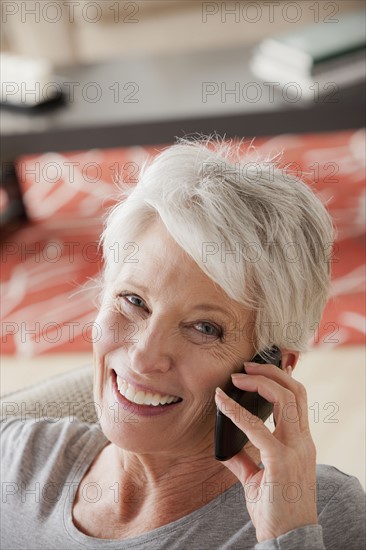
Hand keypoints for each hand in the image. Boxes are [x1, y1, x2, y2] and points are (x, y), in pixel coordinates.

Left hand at [214, 362, 317, 542]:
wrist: (288, 540)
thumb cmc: (276, 510)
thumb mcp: (259, 479)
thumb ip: (245, 460)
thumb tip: (226, 446)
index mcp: (301, 442)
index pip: (298, 399)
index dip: (280, 378)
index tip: (256, 370)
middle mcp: (302, 441)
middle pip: (295, 391)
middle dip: (269, 372)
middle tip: (244, 366)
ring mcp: (295, 450)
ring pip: (285, 400)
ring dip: (258, 383)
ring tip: (236, 377)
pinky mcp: (280, 461)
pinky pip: (257, 428)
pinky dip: (237, 412)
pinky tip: (222, 403)